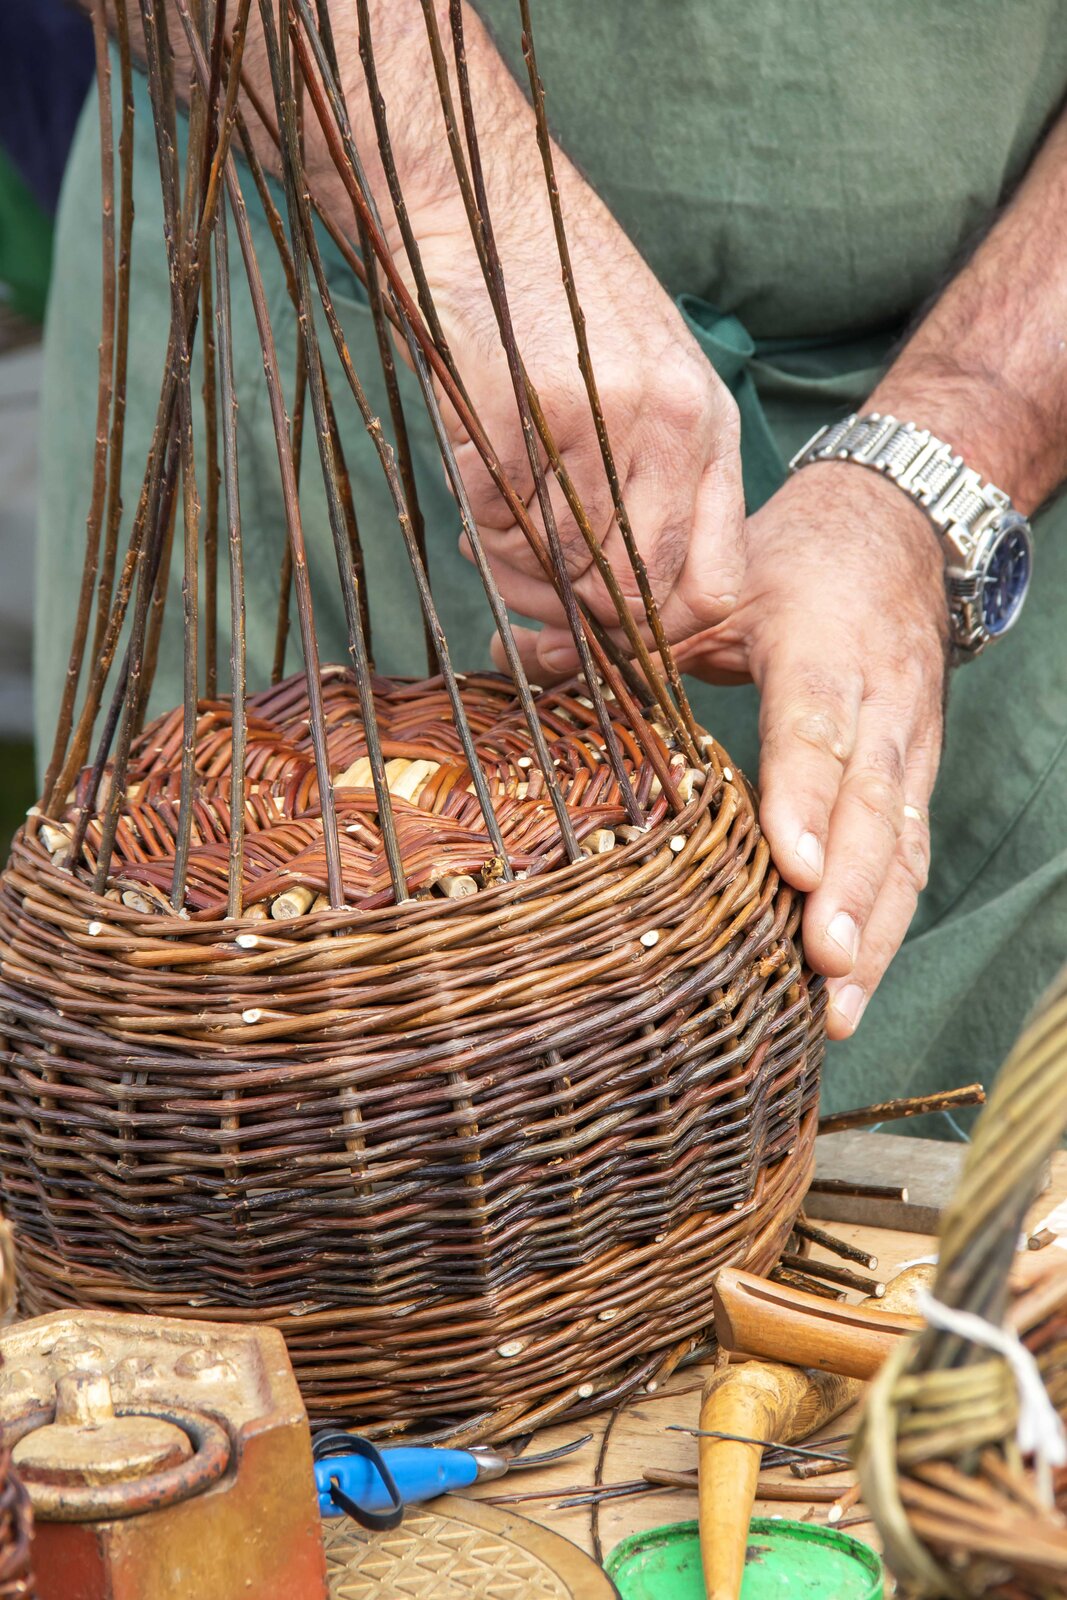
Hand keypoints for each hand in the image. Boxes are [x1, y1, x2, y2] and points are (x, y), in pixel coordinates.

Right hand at [413, 187, 744, 660]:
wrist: (479, 206)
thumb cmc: (556, 304)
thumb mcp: (644, 383)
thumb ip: (651, 487)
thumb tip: (615, 616)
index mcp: (709, 427)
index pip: (715, 585)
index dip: (660, 635)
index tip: (610, 636)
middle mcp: (669, 426)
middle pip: (632, 594)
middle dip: (575, 617)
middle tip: (530, 600)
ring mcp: (599, 419)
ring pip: (561, 568)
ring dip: (518, 569)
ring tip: (498, 525)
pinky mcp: (524, 412)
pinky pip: (501, 527)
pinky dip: (480, 525)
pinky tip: (477, 476)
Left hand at [671, 462, 949, 1038]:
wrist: (900, 533)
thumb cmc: (795, 561)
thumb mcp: (720, 580)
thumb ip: (635, 626)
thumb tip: (522, 659)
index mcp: (824, 644)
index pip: (816, 725)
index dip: (805, 797)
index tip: (790, 868)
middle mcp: (881, 702)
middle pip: (872, 805)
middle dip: (850, 891)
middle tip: (822, 963)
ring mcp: (910, 746)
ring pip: (902, 846)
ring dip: (875, 931)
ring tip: (838, 1010)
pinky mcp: (916, 779)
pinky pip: (910, 856)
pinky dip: (886, 922)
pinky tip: (853, 985)